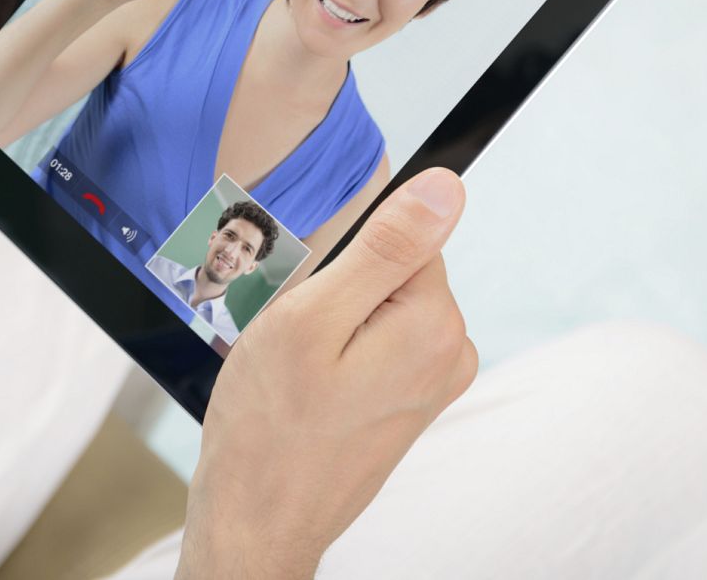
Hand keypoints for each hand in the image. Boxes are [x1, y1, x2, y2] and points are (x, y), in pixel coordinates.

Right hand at [177, 169, 476, 579]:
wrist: (257, 518)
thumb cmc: (270, 427)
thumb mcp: (313, 316)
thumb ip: (385, 247)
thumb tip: (446, 188)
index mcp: (435, 324)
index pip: (402, 235)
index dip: (343, 258)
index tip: (313, 300)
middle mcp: (449, 353)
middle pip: (391, 269)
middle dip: (336, 289)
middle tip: (295, 338)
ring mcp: (431, 382)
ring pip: (376, 304)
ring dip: (330, 322)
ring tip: (295, 367)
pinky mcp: (408, 400)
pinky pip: (372, 340)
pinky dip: (334, 351)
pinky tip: (306, 385)